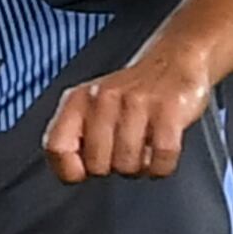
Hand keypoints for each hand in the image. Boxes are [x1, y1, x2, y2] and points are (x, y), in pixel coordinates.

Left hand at [44, 42, 213, 181]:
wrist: (176, 60)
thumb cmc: (132, 93)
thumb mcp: (92, 106)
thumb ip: (74, 135)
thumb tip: (70, 173)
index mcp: (78, 100)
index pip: (56, 147)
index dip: (68, 168)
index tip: (82, 171)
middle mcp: (104, 98)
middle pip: (97, 165)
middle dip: (113, 168)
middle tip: (124, 152)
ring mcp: (137, 102)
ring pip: (128, 165)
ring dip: (140, 166)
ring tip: (145, 147)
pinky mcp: (169, 109)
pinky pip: (160, 160)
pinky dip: (162, 166)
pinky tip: (161, 152)